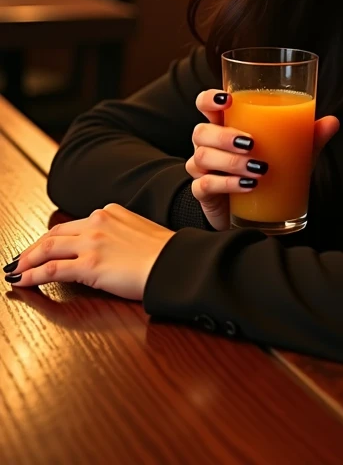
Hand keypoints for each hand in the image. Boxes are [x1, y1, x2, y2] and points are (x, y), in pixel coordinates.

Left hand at [3, 204, 175, 300]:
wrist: (175, 263)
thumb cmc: (164, 253)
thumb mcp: (139, 231)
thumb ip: (119, 232)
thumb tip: (108, 248)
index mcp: (110, 212)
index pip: (72, 225)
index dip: (51, 238)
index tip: (41, 246)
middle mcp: (97, 222)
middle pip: (54, 235)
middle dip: (32, 249)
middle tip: (19, 260)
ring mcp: (92, 243)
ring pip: (48, 250)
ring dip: (26, 261)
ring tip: (15, 270)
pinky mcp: (89, 266)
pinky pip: (52, 270)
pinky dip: (32, 276)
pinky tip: (22, 281)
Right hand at [187, 89, 339, 230]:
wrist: (254, 210)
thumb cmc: (266, 170)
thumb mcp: (290, 152)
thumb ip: (309, 136)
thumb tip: (332, 122)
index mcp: (225, 124)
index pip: (205, 104)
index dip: (209, 99)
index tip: (228, 100)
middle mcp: (208, 144)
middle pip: (201, 132)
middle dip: (225, 136)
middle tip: (251, 142)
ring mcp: (203, 169)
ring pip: (201, 157)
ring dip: (231, 162)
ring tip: (258, 167)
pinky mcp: (204, 193)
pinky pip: (206, 185)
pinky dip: (228, 184)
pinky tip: (248, 186)